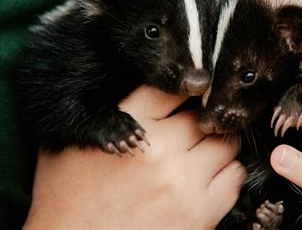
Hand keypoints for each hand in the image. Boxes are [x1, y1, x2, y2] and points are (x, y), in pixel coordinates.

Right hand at [24, 86, 246, 229]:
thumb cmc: (67, 199)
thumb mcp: (70, 144)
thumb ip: (103, 113)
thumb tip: (130, 87)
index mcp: (129, 125)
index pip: (172, 89)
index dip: (182, 90)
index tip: (185, 98)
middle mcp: (161, 150)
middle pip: (204, 115)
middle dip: (199, 120)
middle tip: (191, 130)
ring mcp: (184, 182)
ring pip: (226, 143)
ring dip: (217, 144)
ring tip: (203, 152)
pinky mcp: (200, 213)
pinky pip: (235, 177)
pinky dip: (227, 171)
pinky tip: (211, 176)